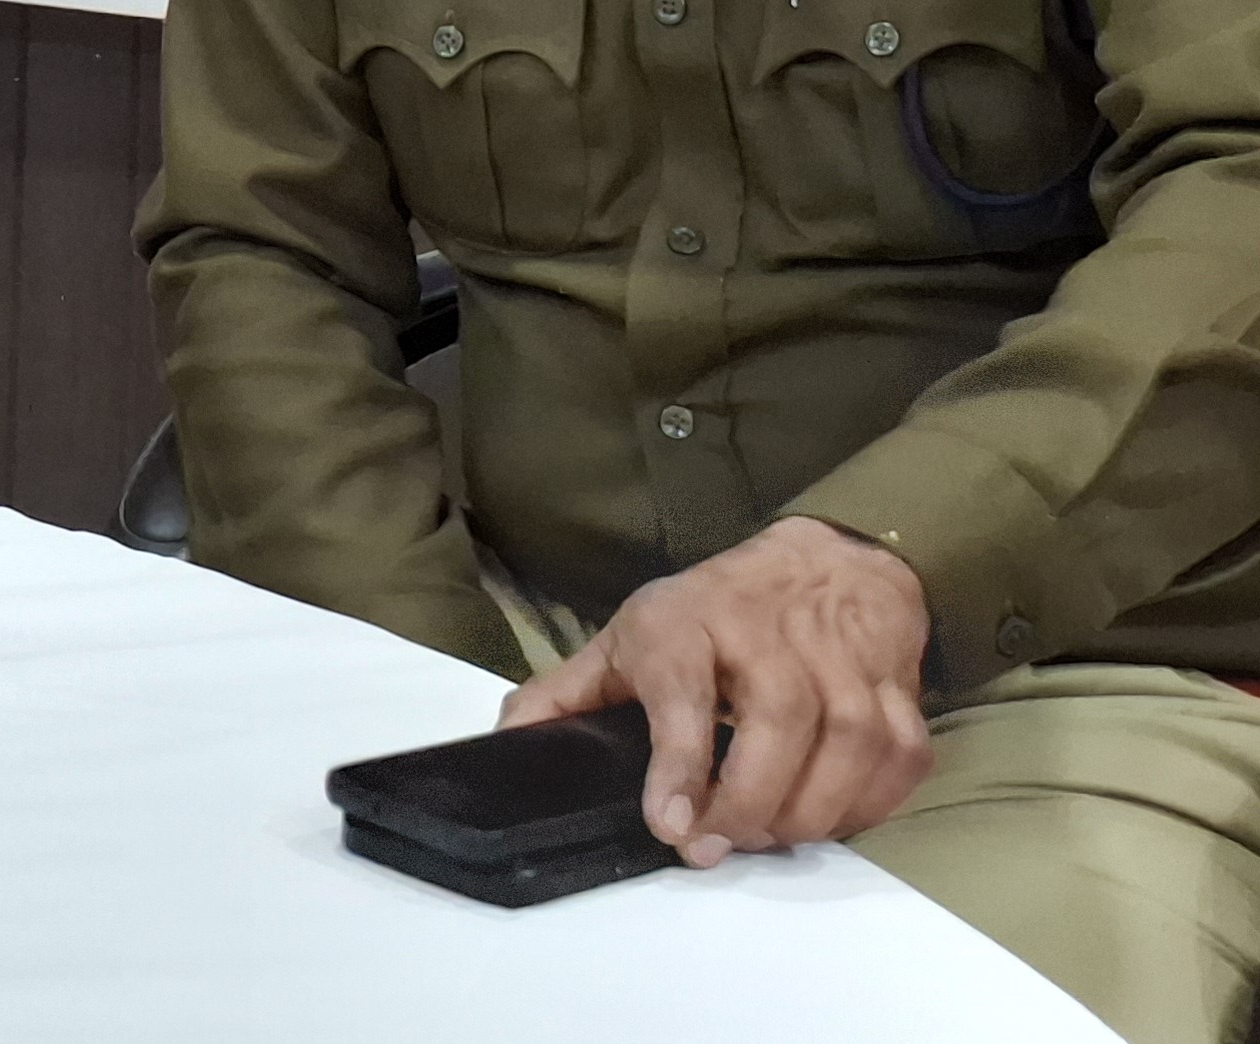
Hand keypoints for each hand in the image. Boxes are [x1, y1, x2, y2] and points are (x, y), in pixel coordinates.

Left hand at [498, 516, 933, 862]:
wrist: (826, 561)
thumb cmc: (713, 613)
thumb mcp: (629, 639)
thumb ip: (566, 696)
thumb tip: (505, 745)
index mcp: (685, 621)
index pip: (683, 687)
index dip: (679, 760)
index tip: (671, 824)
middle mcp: (768, 632)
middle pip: (778, 723)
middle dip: (751, 801)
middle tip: (719, 844)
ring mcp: (842, 657)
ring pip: (848, 743)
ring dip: (811, 811)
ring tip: (768, 837)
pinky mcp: (898, 685)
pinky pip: (900, 757)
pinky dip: (870, 803)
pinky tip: (829, 817)